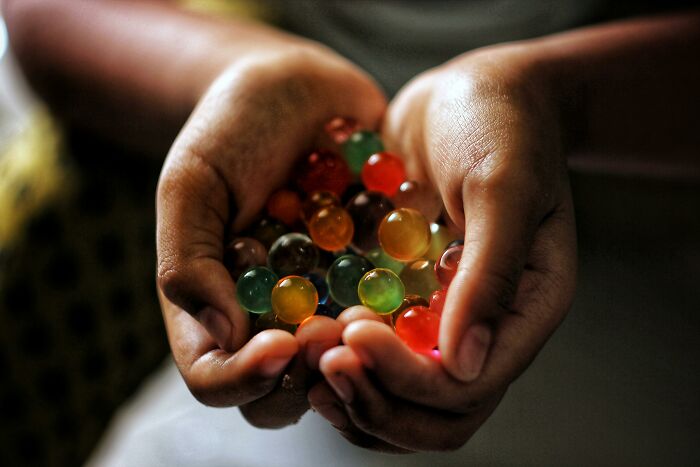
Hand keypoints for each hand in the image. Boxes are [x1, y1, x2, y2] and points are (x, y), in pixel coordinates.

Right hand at [155, 44, 385, 426]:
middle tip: (332, 331)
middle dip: (311, 371)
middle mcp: (272, 317)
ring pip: (345, 365)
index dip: (245, 379)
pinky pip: (394, 316)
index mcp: (215, 306)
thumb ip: (190, 261)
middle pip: (285, 389)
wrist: (298, 90)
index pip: (216, 378)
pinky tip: (415, 282)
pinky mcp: (373, 279)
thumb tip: (224, 335)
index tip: (280, 343)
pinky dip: (407, 312)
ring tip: (372, 310)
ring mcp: (326, 303)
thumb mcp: (193, 182)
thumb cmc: (231, 129)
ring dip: (363, 353)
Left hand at [312, 45, 576, 450]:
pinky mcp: (408, 301)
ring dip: (351, 393)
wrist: (471, 94)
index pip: (468, 387)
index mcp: (525, 310)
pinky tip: (304, 336)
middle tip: (318, 362)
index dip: (408, 378)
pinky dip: (341, 362)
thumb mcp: (503, 185)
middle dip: (374, 399)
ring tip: (304, 357)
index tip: (354, 334)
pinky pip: (375, 357)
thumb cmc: (501, 125)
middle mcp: (487, 328)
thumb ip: (491, 272)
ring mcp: (444, 320)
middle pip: (435, 415)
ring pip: (400, 400)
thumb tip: (463, 364)